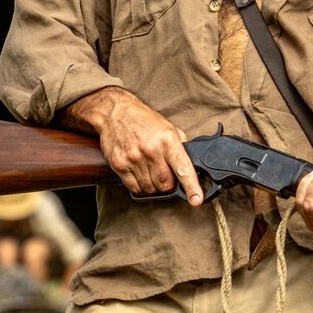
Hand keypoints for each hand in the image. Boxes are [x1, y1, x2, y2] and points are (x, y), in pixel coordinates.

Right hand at [67, 87, 203, 205]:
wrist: (115, 112)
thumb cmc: (144, 120)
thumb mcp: (168, 128)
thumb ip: (180, 147)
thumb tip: (192, 165)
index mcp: (168, 140)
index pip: (183, 168)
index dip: (191, 187)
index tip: (197, 200)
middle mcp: (151, 150)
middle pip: (165, 184)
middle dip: (169, 185)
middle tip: (167, 176)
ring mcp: (134, 158)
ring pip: (150, 188)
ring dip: (154, 186)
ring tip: (151, 171)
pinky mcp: (120, 165)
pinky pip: (134, 187)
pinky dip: (140, 187)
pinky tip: (140, 175)